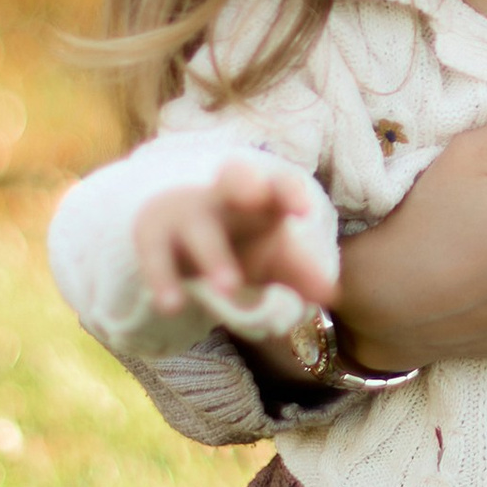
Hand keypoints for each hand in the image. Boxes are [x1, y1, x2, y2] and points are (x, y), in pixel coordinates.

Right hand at [131, 159, 333, 317]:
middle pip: (233, 180)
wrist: (175, 231)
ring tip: (229, 288)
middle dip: (243, 184)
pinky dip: (163, 280)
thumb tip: (333, 295)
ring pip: (200, 231)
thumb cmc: (238, 241)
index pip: (278, 184)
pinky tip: (172, 306)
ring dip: (215, 257)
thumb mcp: (271, 256)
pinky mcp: (154, 239)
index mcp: (260, 196)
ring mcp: (186, 215)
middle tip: (257, 199)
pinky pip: (156, 258)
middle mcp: (222, 197)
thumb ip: (301, 273)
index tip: (303, 211)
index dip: (289, 192)